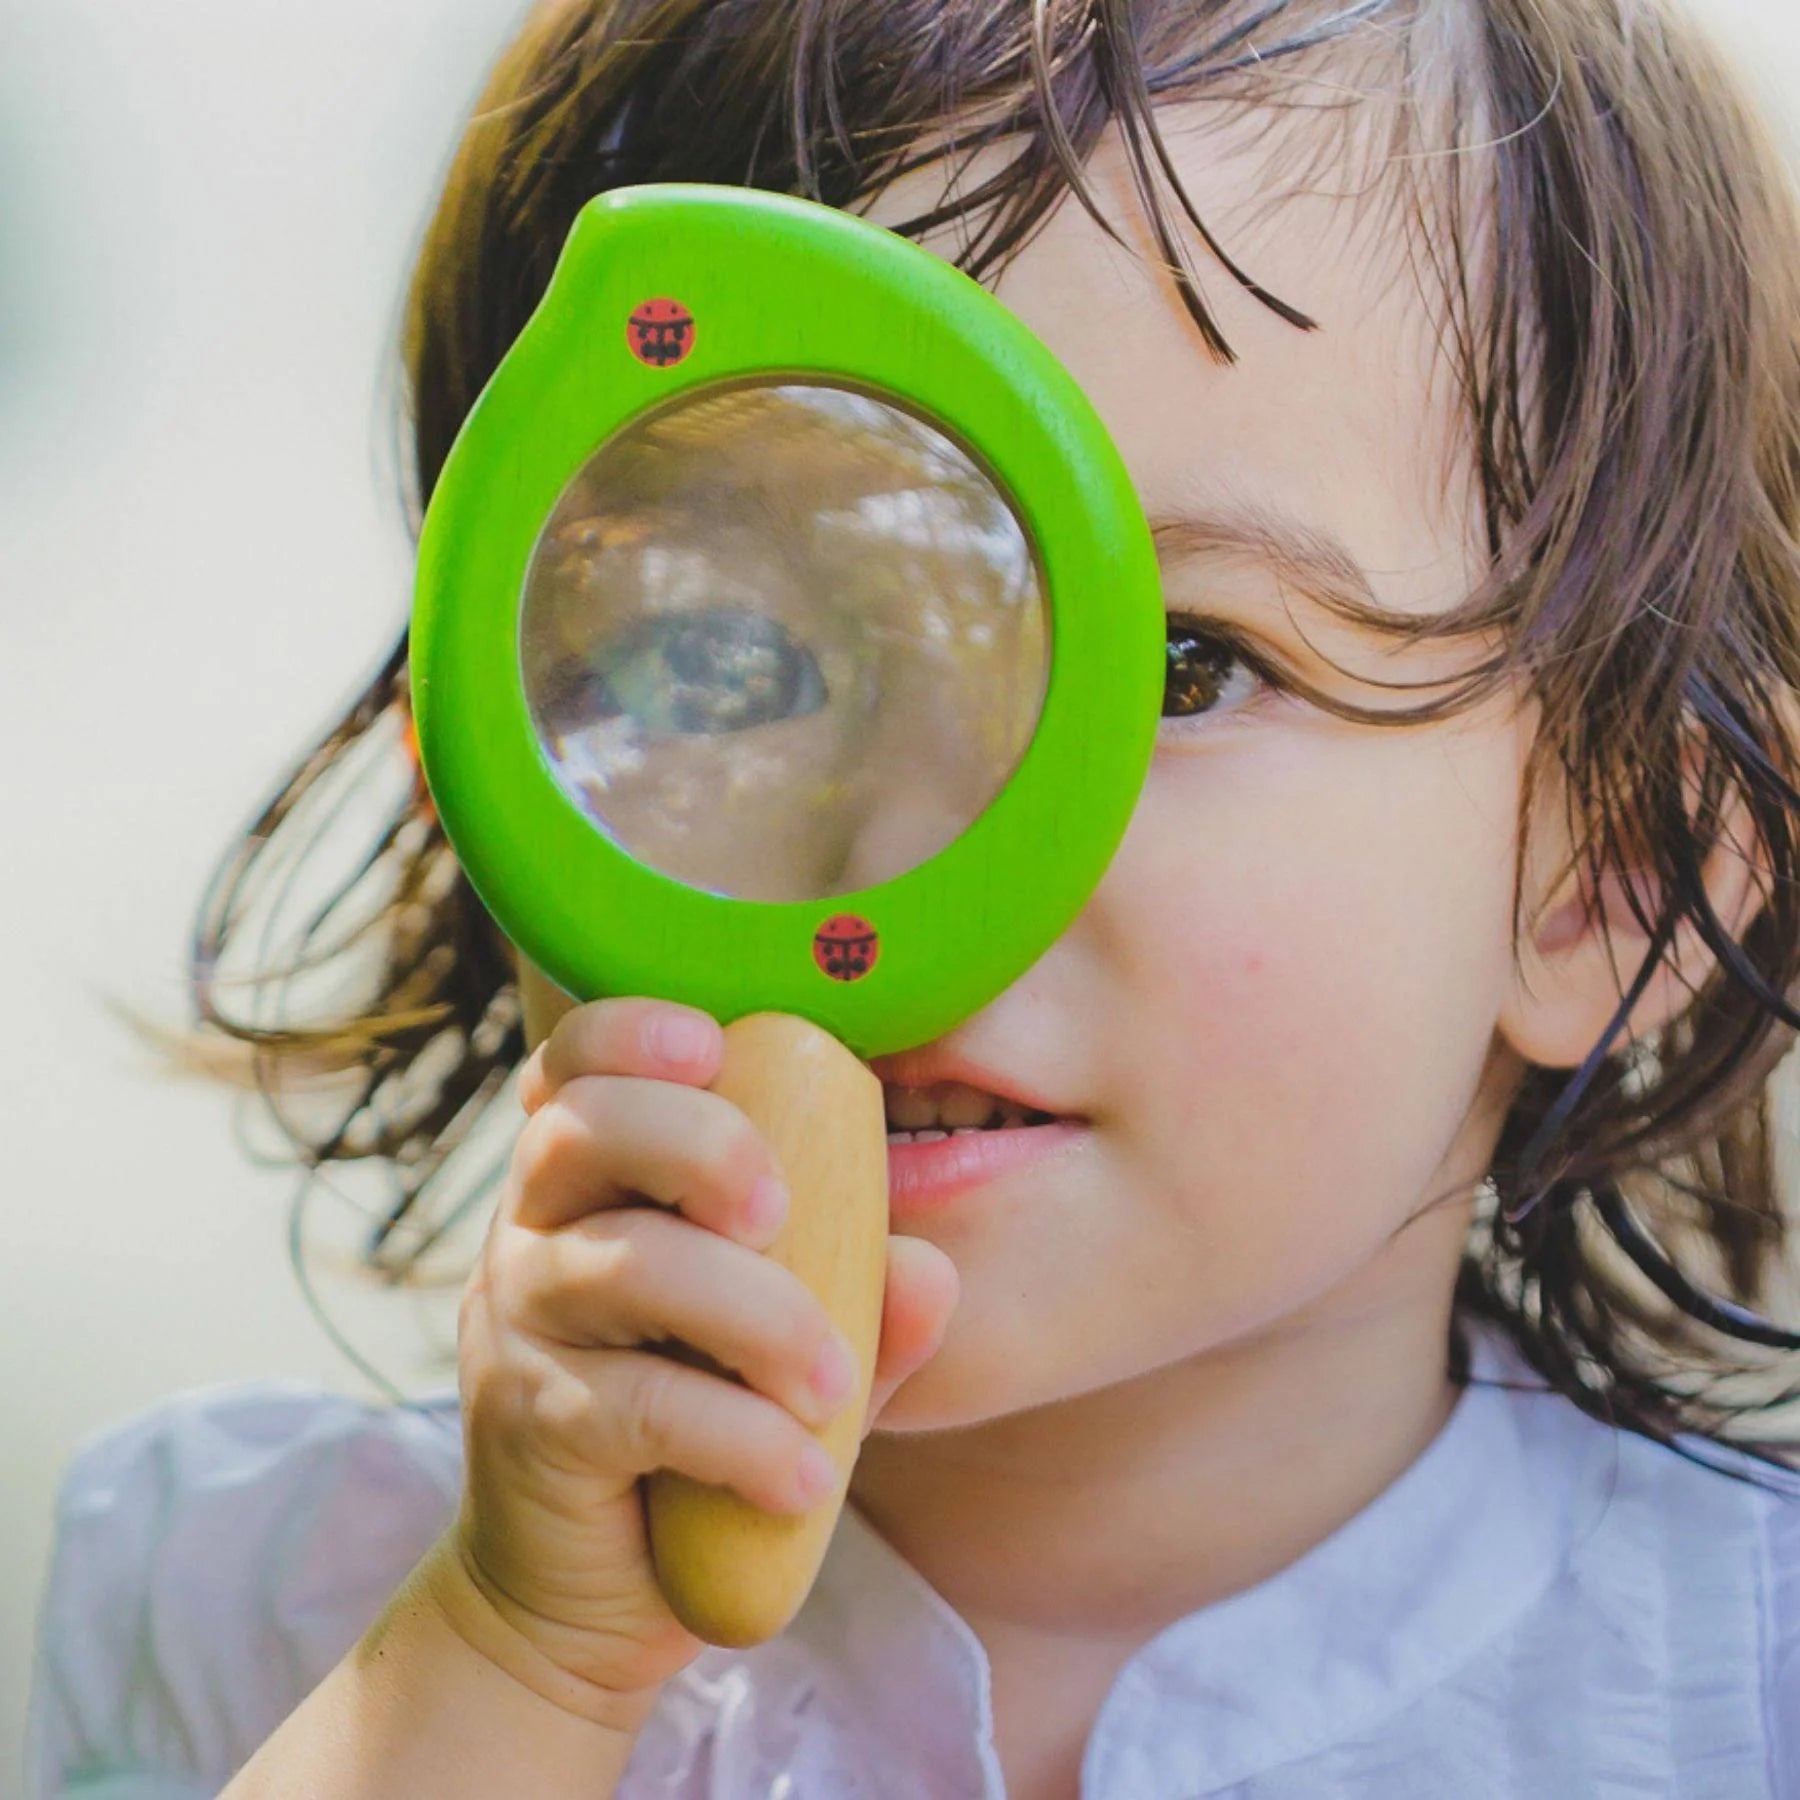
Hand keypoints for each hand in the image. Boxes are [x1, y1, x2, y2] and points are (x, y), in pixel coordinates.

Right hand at [441, 997, 959, 1711]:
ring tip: (831, 1382)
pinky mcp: (532, 1428)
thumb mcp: (784, 1353)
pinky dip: (743, 1437)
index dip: (629, 1033)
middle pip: (584, 1129)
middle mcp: (531, 1232)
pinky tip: (805, 1477)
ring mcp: (520, 1327)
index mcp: (587, 1182)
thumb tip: (932, 1270)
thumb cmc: (695, 1430)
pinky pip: (643, 1405)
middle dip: (701, 1143)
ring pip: (625, 1265)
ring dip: (756, 1313)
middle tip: (782, 1213)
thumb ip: (858, 1301)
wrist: (587, 1597)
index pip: (575, 1066)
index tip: (712, 1045)